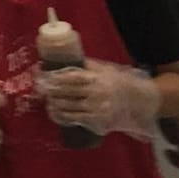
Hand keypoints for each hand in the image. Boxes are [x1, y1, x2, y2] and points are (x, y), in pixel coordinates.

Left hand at [40, 60, 159, 137]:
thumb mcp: (104, 69)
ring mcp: (97, 108)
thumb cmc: (117, 82)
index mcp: (97, 78)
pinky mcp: (98, 120)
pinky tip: (54, 113)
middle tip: (40, 88)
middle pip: (68, 92)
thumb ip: (86, 65)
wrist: (138, 100)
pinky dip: (62, 116)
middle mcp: (97, 94)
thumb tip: (63, 56)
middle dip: (51, 91)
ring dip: (54, 104)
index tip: (44, 76)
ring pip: (69, 107)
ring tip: (45, 100)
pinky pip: (75, 119)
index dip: (56, 77)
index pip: (72, 77)